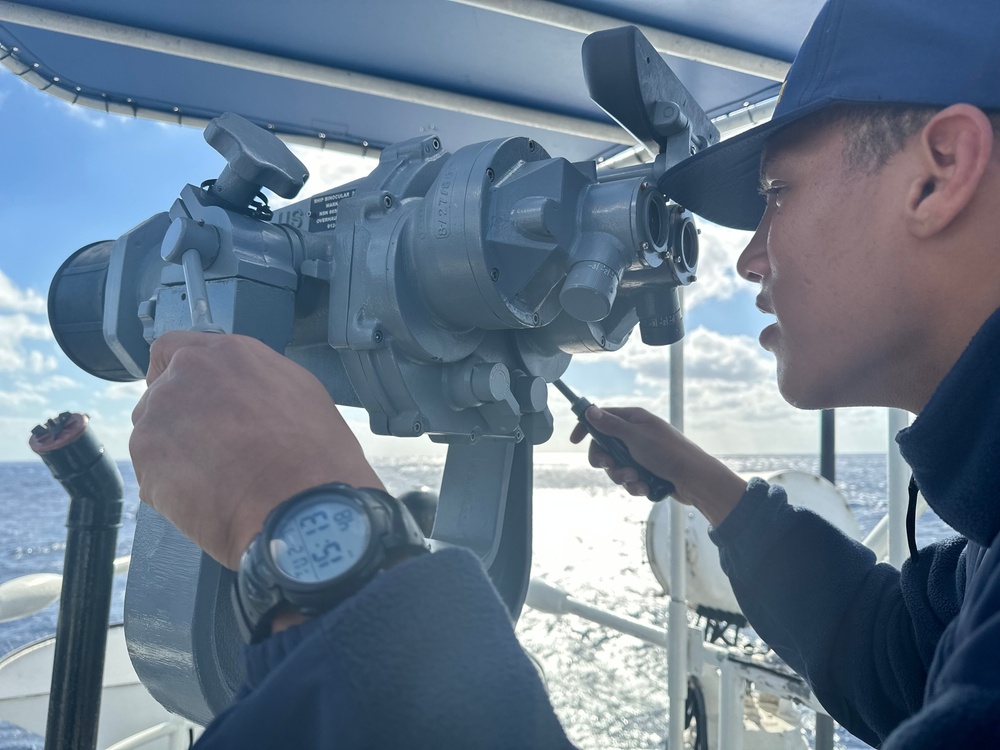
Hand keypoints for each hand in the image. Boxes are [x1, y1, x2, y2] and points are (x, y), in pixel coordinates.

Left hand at [130, 331, 383, 569]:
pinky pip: (152, 472)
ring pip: (153, 434)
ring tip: (214, 480)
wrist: (299, 506)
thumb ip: (254, 381)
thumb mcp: (298, 392)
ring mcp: (158, 420)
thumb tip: (239, 394)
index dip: (175, 375)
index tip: (191, 398)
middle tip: (214, 449)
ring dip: (175, 452)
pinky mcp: (146, 463)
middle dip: (180, 419)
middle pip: (161, 394)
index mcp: (223, 354)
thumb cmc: (315, 452)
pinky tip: (208, 499)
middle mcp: (183, 377)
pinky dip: (172, 485)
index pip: (170, 349)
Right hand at [569, 406, 746, 525]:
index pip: (602, 418)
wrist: (695, 480)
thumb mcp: (636, 437)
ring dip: (623, 476)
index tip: (575, 440)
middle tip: (610, 465)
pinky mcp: (646, 472)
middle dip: (606, 461)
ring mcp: (641, 454)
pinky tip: (647, 487)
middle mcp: (636, 435)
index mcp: (634, 420)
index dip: (587, 428)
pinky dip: (635, 485)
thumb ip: (611, 426)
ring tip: (637, 479)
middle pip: (605, 447)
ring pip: (616, 467)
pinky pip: (629, 480)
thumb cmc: (669, 453)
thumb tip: (590, 411)